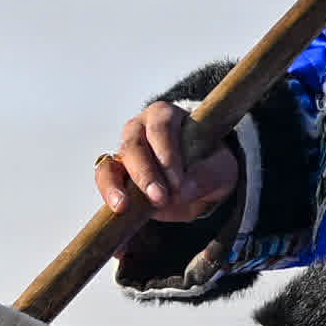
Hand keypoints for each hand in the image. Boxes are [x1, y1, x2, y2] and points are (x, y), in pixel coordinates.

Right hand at [94, 99, 244, 223]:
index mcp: (166, 116)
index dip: (167, 153)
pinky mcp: (114, 174)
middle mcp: (139, 129)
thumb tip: (183, 191)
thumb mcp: (221, 168)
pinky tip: (118, 208)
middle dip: (145, 174)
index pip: (161, 128)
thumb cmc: (209, 165)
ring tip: (125, 206)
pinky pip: (104, 180)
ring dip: (117, 185)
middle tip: (160, 198)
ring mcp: (123, 152)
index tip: (178, 182)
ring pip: (112, 163)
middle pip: (133, 145)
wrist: (198, 182)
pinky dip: (108, 193)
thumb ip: (207, 175)